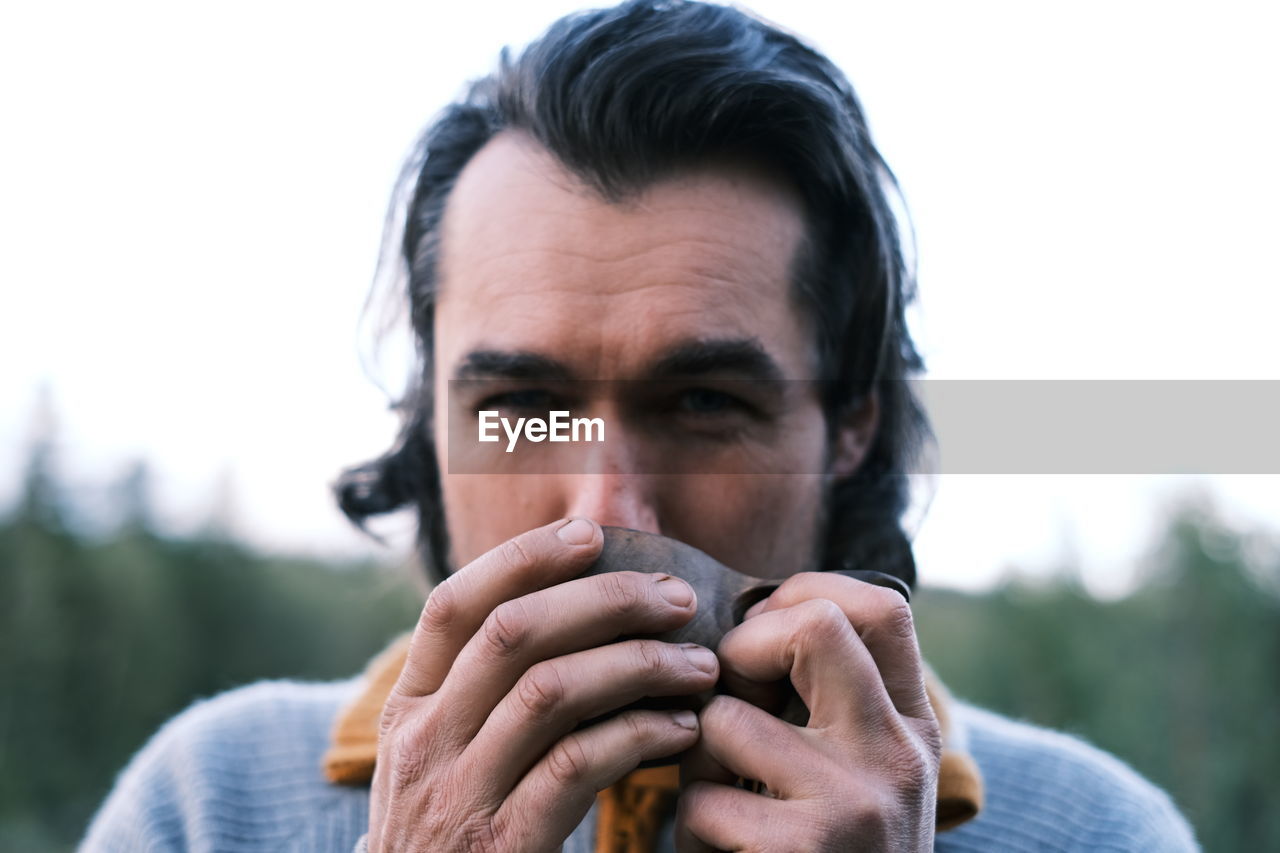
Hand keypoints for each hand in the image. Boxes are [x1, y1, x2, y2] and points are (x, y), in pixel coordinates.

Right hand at [368, 517, 720, 851]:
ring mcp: (458, 796)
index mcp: (408, 708)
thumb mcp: (445, 758)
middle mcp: (423, 743)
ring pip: (549, 692)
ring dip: (637, 664)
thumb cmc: (456, 835)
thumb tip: (574, 613)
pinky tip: (682, 730)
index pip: (453, 606)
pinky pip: (576, 767)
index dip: (522, 558)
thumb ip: (487, 694)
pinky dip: (638, 736)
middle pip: (511, 634)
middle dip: (603, 600)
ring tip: (698, 665)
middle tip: (673, 597)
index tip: (589, 534)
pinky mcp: (502, 846)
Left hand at [675, 572, 940, 851]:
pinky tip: (720, 852)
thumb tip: (751, 617)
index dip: (806, 592)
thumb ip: (830, 700)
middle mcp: (898, 755)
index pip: (881, 608)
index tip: (763, 622)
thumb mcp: (863, 771)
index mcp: (914, 727)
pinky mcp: (807, 851)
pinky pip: (703, 800)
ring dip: (697, 757)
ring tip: (720, 797)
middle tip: (730, 698)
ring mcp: (857, 803)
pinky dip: (693, 826)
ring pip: (726, 718)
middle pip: (814, 628)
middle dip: (744, 648)